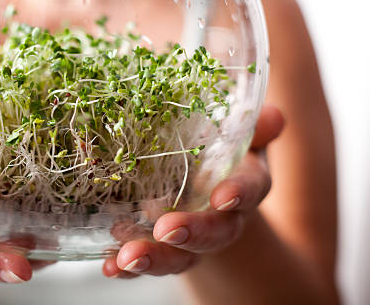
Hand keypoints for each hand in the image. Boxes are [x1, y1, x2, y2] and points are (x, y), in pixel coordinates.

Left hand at [102, 104, 284, 277]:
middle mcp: (221, 219)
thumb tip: (275, 116)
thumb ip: (253, 127)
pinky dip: (126, 268)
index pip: (250, 191)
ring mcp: (189, 239)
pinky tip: (109, 267)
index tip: (222, 196)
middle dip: (191, 233)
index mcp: (244, 185)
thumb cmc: (220, 154)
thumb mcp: (236, 136)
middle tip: (166, 230)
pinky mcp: (160, 249)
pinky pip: (146, 261)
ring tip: (127, 257)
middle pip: (213, 234)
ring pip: (178, 256)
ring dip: (153, 258)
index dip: (239, 194)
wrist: (205, 189)